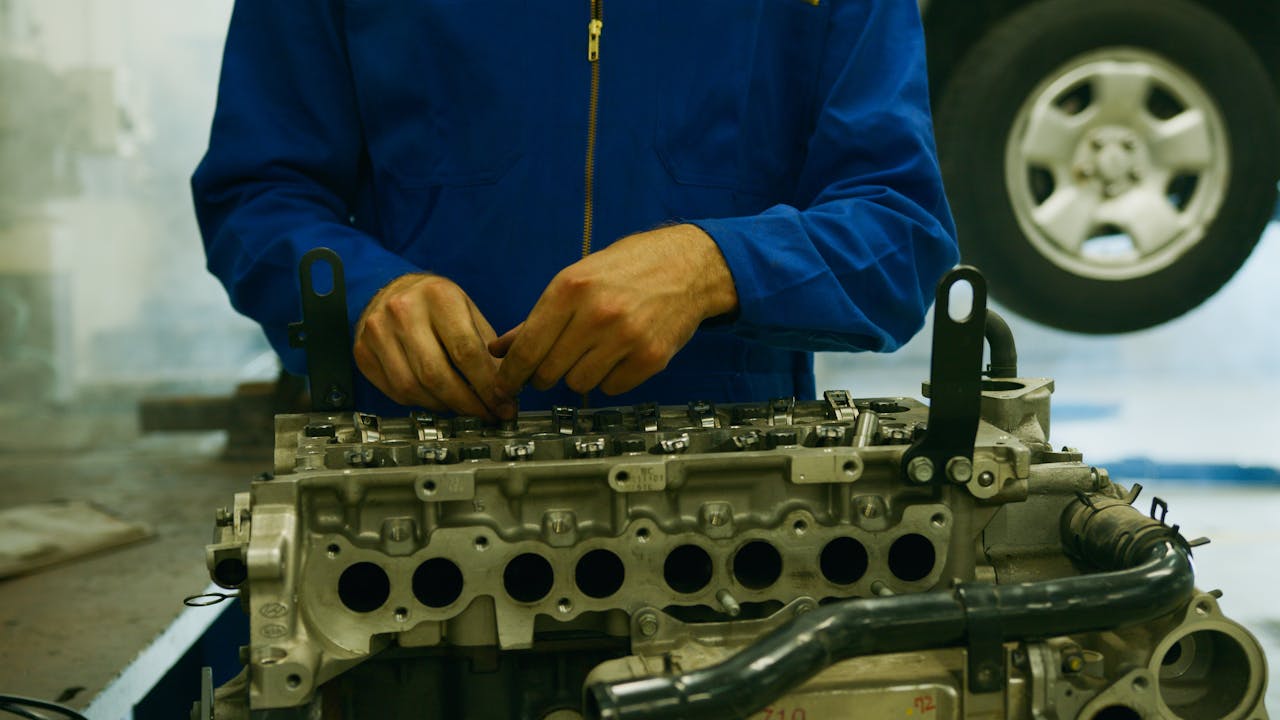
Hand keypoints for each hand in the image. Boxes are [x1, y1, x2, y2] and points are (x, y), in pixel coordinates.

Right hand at [354, 273, 512, 418]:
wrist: (392, 290)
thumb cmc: (438, 304)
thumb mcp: (469, 311)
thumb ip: (488, 349)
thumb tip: (508, 391)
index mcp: (438, 296)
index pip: (466, 351)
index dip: (488, 386)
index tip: (504, 405)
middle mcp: (402, 311)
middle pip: (437, 375)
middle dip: (468, 403)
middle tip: (487, 415)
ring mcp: (377, 332)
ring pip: (414, 388)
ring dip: (446, 407)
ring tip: (466, 409)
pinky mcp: (362, 352)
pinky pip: (396, 392)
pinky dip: (423, 403)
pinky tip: (440, 401)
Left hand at [490, 224, 737, 397]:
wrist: (688, 265)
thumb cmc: (627, 268)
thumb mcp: (575, 280)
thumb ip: (536, 319)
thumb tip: (498, 350)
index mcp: (570, 288)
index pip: (528, 348)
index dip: (511, 374)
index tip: (504, 386)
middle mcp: (596, 314)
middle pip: (549, 372)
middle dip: (545, 374)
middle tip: (556, 361)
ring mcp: (626, 338)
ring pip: (579, 385)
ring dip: (579, 375)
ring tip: (594, 351)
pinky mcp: (651, 358)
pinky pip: (611, 388)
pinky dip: (610, 378)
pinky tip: (619, 354)